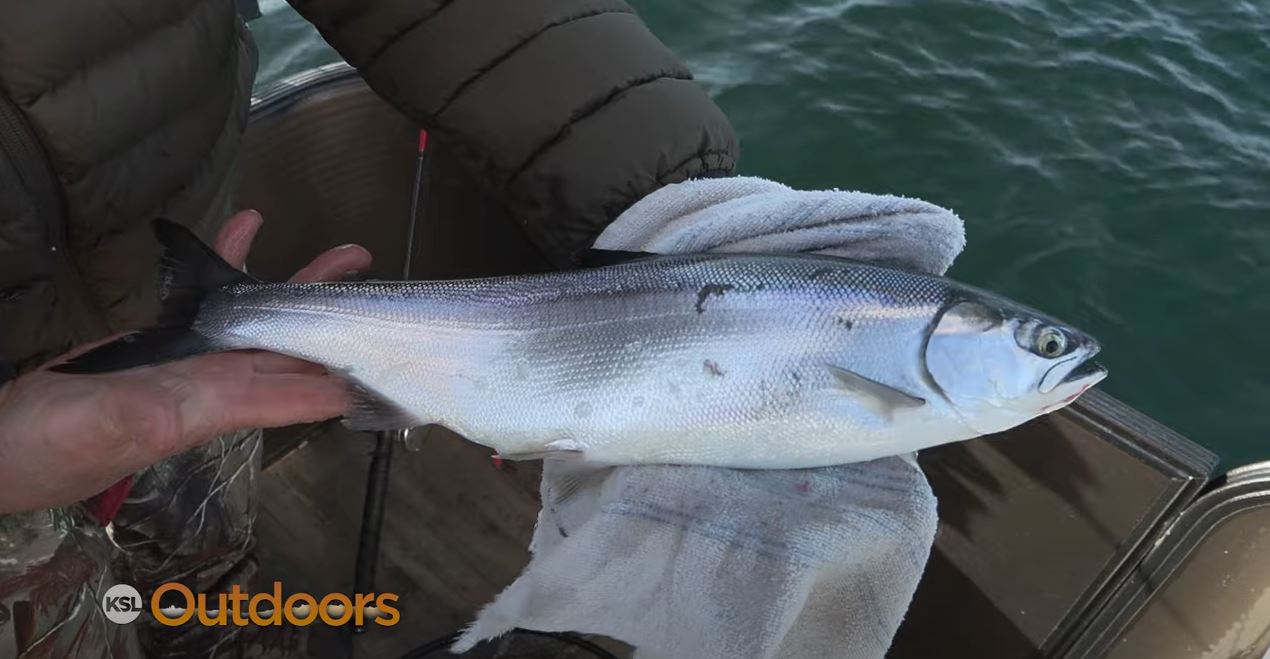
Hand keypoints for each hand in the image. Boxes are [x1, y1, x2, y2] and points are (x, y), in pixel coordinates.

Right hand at [0, 211, 371, 513]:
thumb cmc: (45, 447)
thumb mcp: (116, 427)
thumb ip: (177, 414)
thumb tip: (251, 401)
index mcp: (210, 406)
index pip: (295, 388)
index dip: (342, 373)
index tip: (393, 352)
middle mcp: (210, 386)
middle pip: (289, 348)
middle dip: (334, 314)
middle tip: (368, 271)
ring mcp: (185, 365)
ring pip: (256, 319)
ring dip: (296, 284)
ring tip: (340, 251)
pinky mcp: (156, 345)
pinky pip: (204, 297)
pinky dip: (224, 262)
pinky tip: (246, 225)